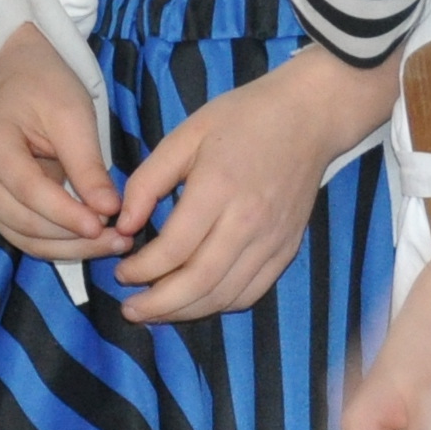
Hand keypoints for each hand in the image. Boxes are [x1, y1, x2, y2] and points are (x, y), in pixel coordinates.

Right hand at [0, 25, 126, 258]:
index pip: (30, 192)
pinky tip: (95, 240)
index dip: (68, 214)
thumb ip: (88, 166)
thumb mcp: (73, 116)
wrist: (22, 75)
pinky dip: (61, 244)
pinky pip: (27, 235)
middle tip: (122, 240)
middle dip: (75, 238)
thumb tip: (109, 209)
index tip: (106, 224)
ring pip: (26, 238)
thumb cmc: (46, 87)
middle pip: (26, 223)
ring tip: (115, 244)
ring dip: (71, 248)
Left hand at [109, 46, 388, 323]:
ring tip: (157, 313)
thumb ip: (149, 180)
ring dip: (186, 311)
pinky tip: (197, 301)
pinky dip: (220, 304)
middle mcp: (249, 221)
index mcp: (218, 188)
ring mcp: (272, 239)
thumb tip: (125, 225)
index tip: (121, 272)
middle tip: (131, 310)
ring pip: (225, 295)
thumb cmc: (243, 118)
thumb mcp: (186, 134)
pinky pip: (252, 292)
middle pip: (199, 282)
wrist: (309, 117)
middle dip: (159, 305)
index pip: (174, 249)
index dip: (142, 269)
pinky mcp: (287, 248)